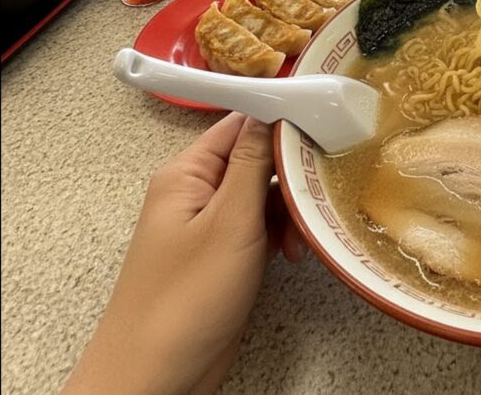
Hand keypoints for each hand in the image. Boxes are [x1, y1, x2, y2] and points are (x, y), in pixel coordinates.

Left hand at [62, 113, 305, 393]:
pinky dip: (282, 236)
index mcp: (187, 174)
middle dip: (291, 175)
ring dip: (290, 210)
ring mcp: (209, 226)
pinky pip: (260, 228)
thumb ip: (253, 164)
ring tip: (301, 237)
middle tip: (316, 194)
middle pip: (256, 158)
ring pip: (264, 195)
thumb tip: (272, 112)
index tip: (322, 125)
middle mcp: (195, 193)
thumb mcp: (230, 222)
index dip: (282, 120)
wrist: (157, 373)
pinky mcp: (223, 255)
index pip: (240, 123)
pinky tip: (293, 254)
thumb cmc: (183, 301)